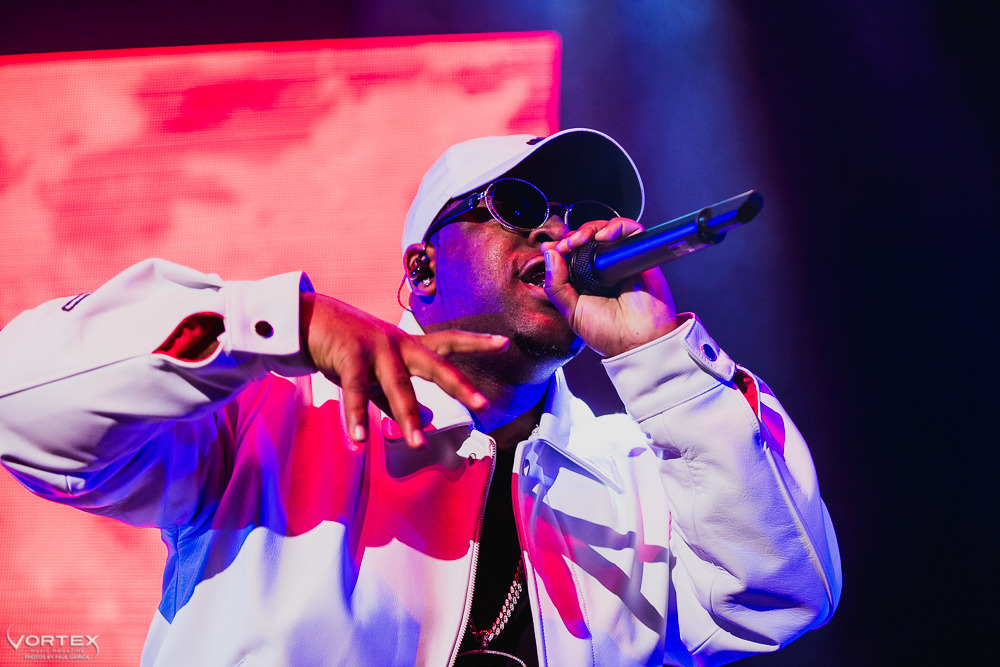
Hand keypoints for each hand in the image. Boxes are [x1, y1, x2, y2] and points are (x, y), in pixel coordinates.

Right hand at [300, 292, 508, 448]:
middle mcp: (397, 344)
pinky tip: (359, 439)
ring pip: (398, 385)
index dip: (476, 343)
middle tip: (483, 403)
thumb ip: (399, 396)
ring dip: (407, 416)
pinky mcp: (348, 355)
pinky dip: (356, 417)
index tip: (504, 342)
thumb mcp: (376, 371)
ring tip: (417, 444)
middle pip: (435, 364)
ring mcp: (375, 347)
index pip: (449, 342)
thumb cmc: (346, 346)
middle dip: (459, 385)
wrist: (305, 318)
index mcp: (408, 345)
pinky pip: (356, 391)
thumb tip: (428, 417)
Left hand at [541, 218, 679, 357]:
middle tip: (566, 245)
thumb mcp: (571, 311)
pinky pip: (632, 230)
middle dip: (573, 235)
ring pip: (607, 229)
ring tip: (581, 240)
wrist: (635, 342)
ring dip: (590, 228)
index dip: (562, 246)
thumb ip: (556, 285)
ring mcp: (622, 261)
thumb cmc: (607, 332)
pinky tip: (603, 238)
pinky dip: (617, 226)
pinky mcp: (640, 256)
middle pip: (588, 236)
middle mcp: (604, 268)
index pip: (572, 252)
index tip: (553, 250)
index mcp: (586, 280)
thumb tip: (549, 254)